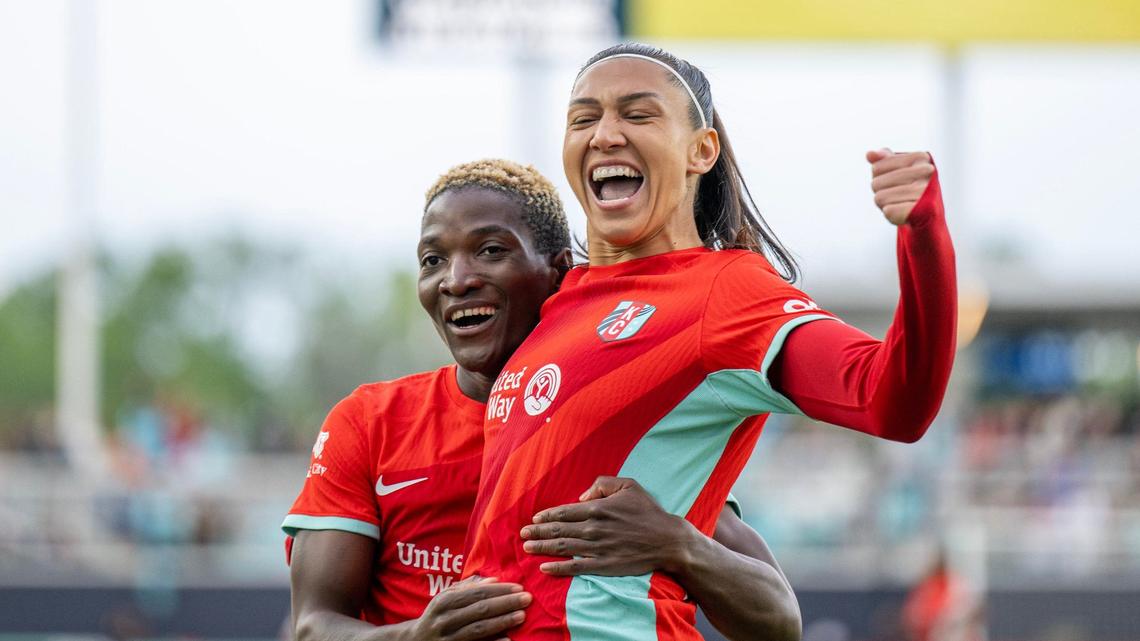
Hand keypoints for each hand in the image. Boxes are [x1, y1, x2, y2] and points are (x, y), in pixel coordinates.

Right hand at [406, 577, 529, 640]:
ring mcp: (448, 638)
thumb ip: (468, 587)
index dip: (499, 590)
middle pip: (480, 609)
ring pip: (479, 629)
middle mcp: (445, 619)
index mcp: (444, 601)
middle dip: (506, 603)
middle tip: (527, 599)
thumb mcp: (445, 598)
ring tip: (521, 616)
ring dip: (502, 622)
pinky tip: (508, 640)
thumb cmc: (437, 615)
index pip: (477, 593)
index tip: (519, 587)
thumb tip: (494, 580)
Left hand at [520, 476, 696, 576]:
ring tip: (527, 547)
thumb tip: (582, 494)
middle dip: (537, 532)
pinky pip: (576, 568)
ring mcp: (597, 548)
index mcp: (597, 508)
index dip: (546, 516)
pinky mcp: (603, 565)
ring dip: (542, 548)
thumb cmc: (648, 512)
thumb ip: (603, 484)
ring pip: (563, 548)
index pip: (563, 512)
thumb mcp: (629, 486)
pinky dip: (558, 568)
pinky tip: (545, 567)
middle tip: (522, 534)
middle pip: (558, 531)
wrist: (667, 540)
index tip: (534, 519)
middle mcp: (593, 528)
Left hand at [866, 149, 934, 224]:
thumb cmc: (911, 187)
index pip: (876, 168)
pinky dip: (893, 215)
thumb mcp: (898, 169)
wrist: (930, 214)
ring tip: (902, 203)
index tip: (896, 182)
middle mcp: (926, 171)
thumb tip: (869, 154)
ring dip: (886, 204)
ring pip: (879, 198)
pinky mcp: (924, 210)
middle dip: (882, 192)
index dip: (880, 178)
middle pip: (875, 184)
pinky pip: (889, 212)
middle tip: (898, 196)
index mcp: (920, 157)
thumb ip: (883, 160)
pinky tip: (905, 213)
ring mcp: (926, 191)